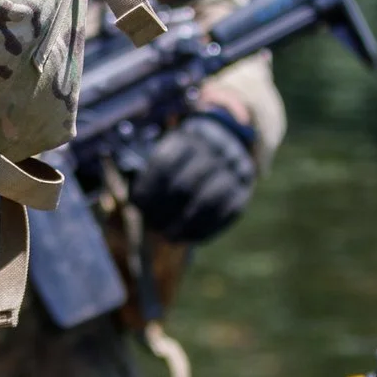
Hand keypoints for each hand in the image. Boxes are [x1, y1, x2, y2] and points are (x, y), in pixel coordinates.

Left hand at [127, 107, 259, 245]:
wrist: (229, 147)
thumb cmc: (188, 157)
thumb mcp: (172, 151)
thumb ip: (153, 173)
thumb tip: (133, 201)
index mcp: (190, 138)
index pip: (165, 164)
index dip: (149, 188)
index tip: (138, 205)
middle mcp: (214, 151)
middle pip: (184, 185)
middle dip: (163, 210)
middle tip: (152, 225)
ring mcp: (233, 172)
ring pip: (206, 202)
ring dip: (183, 224)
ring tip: (168, 236)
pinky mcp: (243, 192)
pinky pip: (223, 214)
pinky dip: (203, 230)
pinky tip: (187, 238)